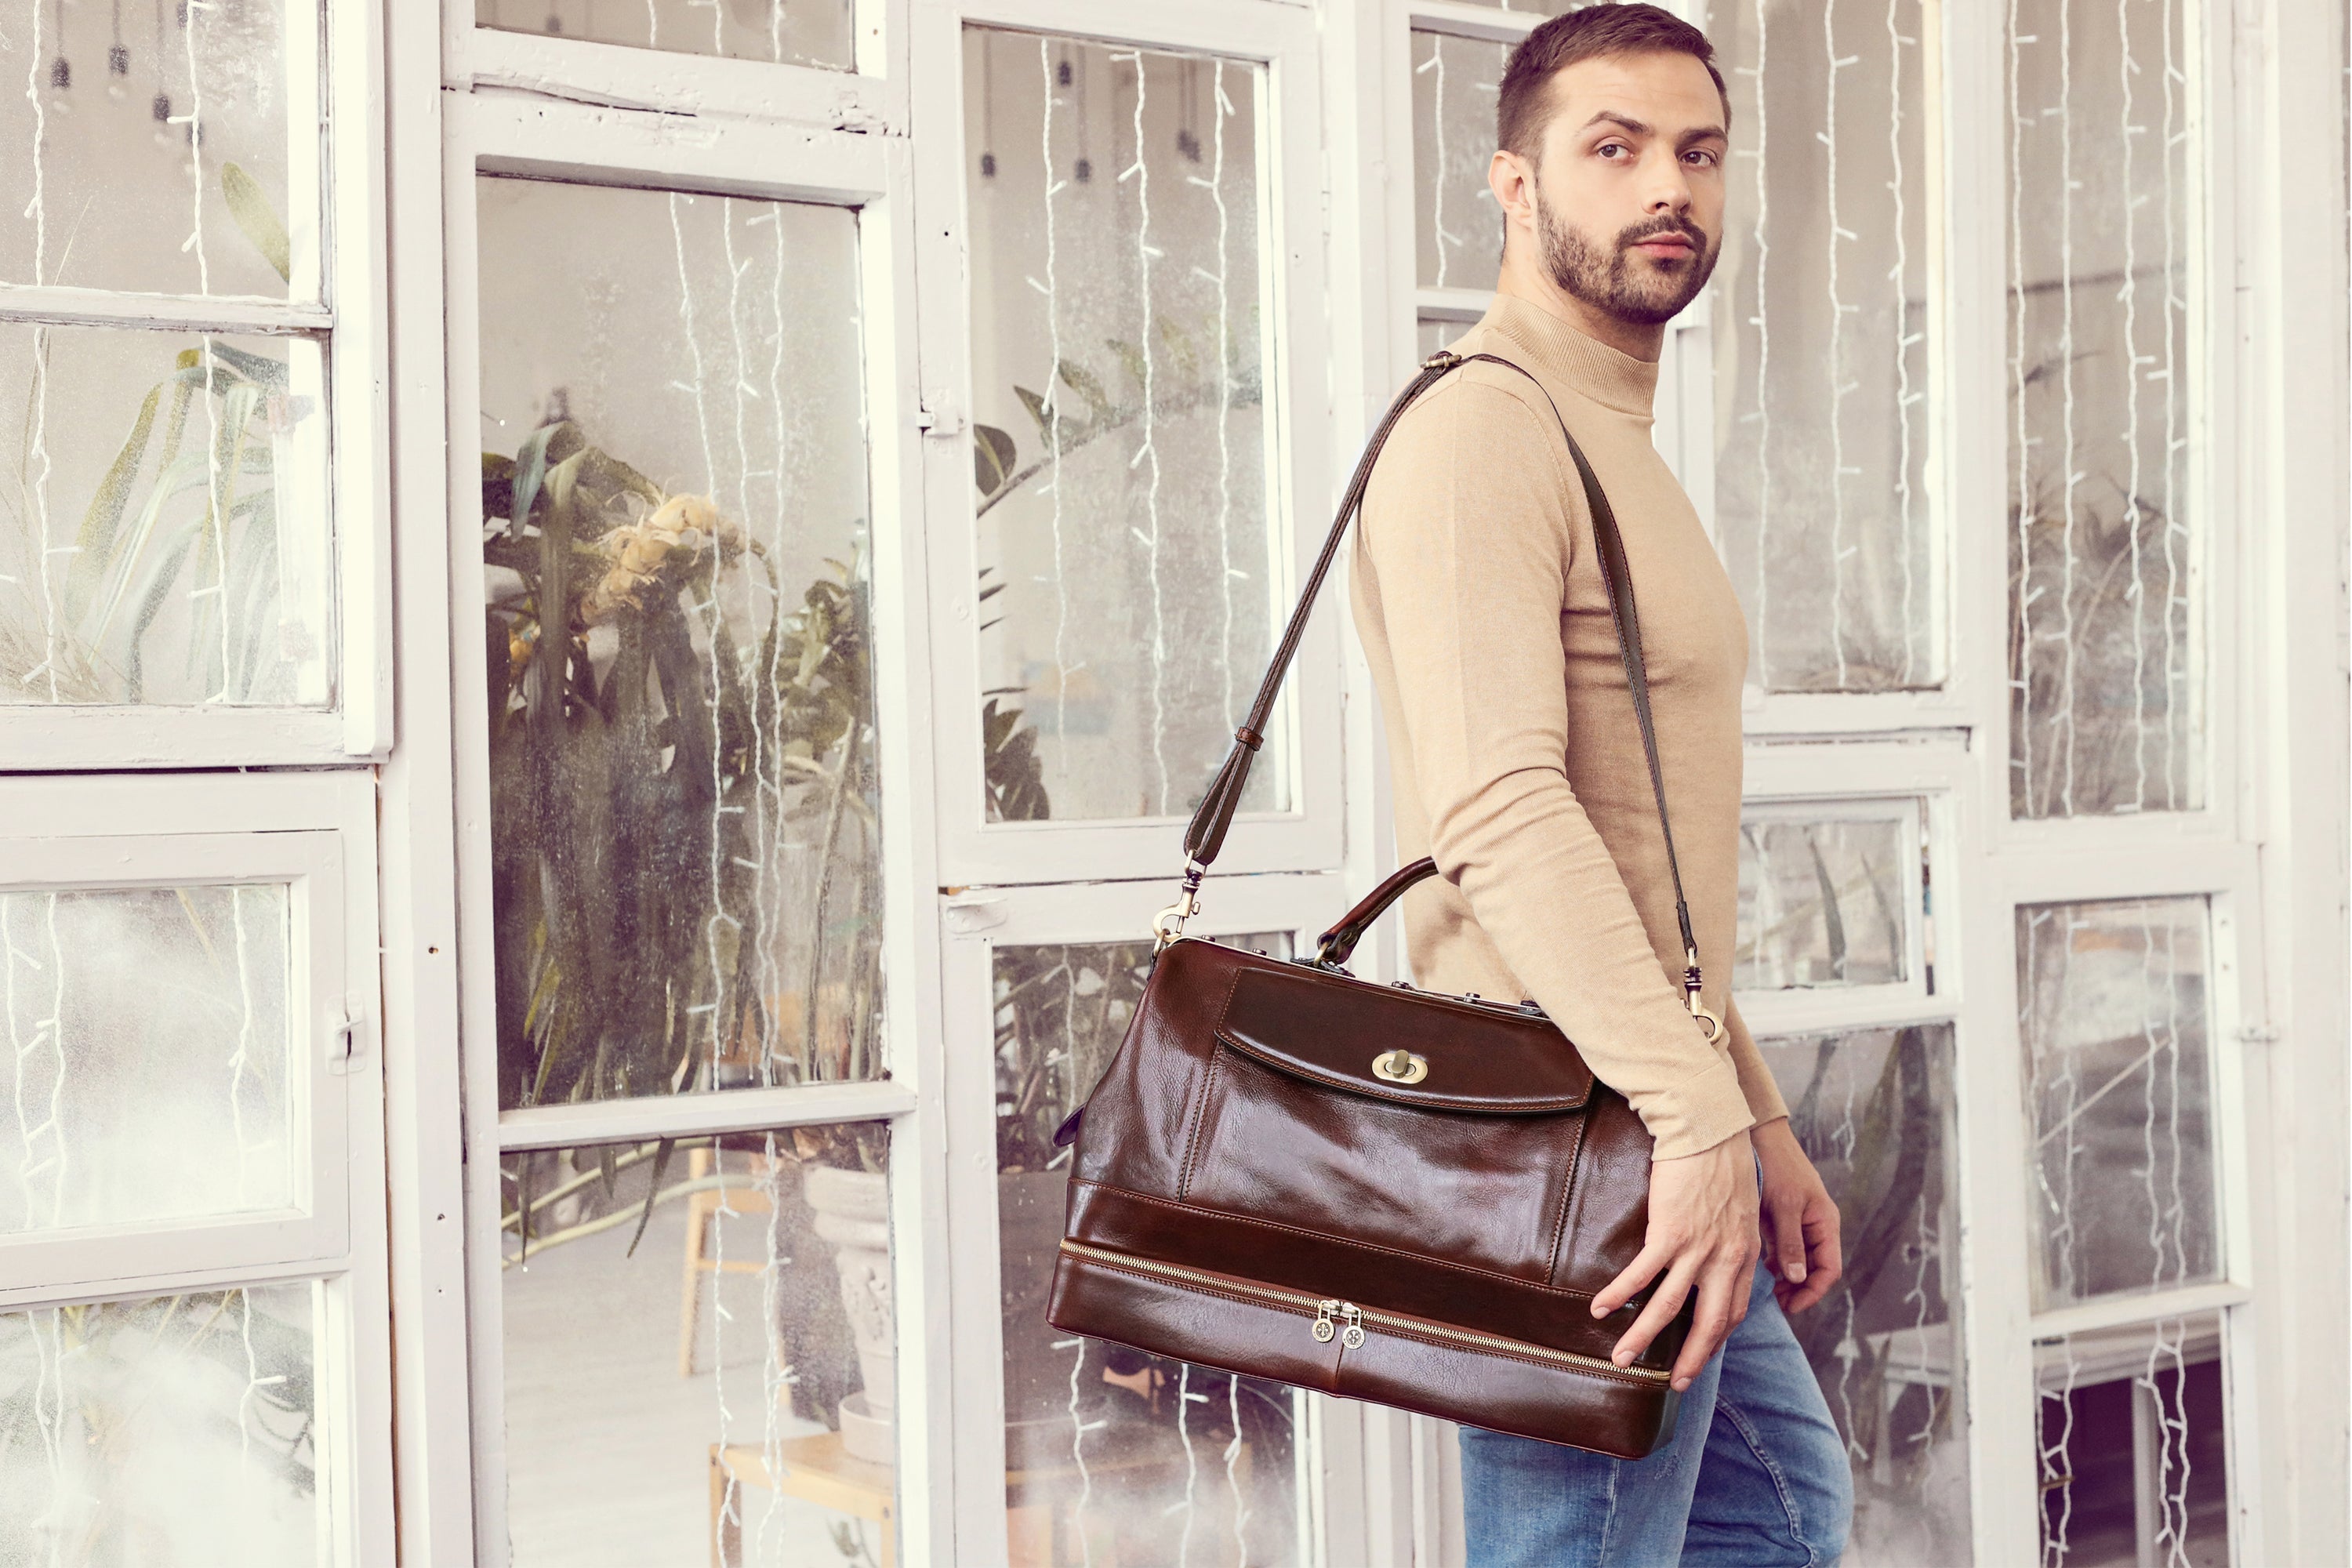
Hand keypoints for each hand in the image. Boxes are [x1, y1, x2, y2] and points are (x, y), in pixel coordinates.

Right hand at [1589, 1128, 1759, 1391]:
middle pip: (1710, 1324)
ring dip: (1642, 1337)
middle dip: (1690, 1359)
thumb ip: (1734, 1236)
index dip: (1715, 1340)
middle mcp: (1726, 1259)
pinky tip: (1601, 1309)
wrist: (1709, 1128)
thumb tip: (1720, 1253)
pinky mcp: (1669, 1233)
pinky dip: (1620, 1295)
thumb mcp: (1743, 1206)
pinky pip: (1640, 1274)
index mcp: (1745, 1254)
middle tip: (1673, 1384)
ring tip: (1623, 1359)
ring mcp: (1697, 1249)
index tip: (1699, 1356)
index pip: (1735, 1311)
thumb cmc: (1723, 1159)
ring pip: (1668, 1307)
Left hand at [1754, 1116, 1841, 1313]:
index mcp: (1825, 1223)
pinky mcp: (1780, 1219)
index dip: (1813, 1292)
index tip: (1791, 1306)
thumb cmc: (1776, 1165)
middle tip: (1775, 1303)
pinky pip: (1783, 1249)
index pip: (1829, 1269)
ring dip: (1786, 1279)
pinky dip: (1774, 1263)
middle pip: (1814, 1269)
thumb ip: (1790, 1242)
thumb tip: (1798, 1279)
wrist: (1759, 1134)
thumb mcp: (1784, 1205)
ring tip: (1766, 1292)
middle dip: (1799, 1289)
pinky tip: (1758, 1270)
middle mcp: (1815, 1226)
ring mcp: (1798, 1223)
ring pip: (1798, 1262)